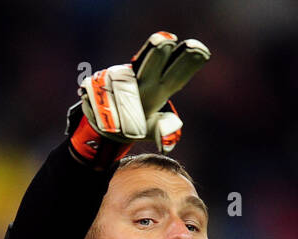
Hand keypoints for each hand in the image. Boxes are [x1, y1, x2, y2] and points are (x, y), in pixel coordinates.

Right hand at [66, 32, 209, 165]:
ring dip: (123, 108)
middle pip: (152, 64)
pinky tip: (104, 117)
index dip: (187, 63)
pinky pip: (102, 96)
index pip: (176, 74)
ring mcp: (118, 77)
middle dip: (158, 52)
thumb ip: (165, 132)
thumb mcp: (155, 130)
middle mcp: (141, 78)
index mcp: (160, 89)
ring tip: (123, 128)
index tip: (200, 50)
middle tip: (167, 40)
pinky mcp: (98, 81)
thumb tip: (168, 139)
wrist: (107, 127)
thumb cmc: (138, 124)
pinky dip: (104, 110)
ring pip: (122, 88)